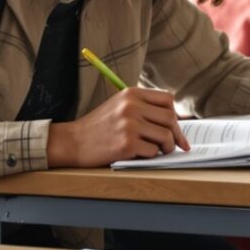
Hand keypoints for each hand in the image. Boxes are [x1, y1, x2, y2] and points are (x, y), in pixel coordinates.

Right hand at [46, 87, 187, 165]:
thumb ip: (143, 107)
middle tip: (175, 145)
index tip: (176, 127)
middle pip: (170, 118)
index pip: (167, 99)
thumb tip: (173, 120)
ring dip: (166, 147)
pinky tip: (140, 155)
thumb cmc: (98, 126)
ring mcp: (129, 125)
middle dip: (176, 134)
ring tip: (159, 151)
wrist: (73, 142)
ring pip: (165, 137)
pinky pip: (153, 152)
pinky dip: (151, 156)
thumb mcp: (118, 105)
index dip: (175, 115)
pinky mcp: (127, 144)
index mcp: (131, 93)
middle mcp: (132, 106)